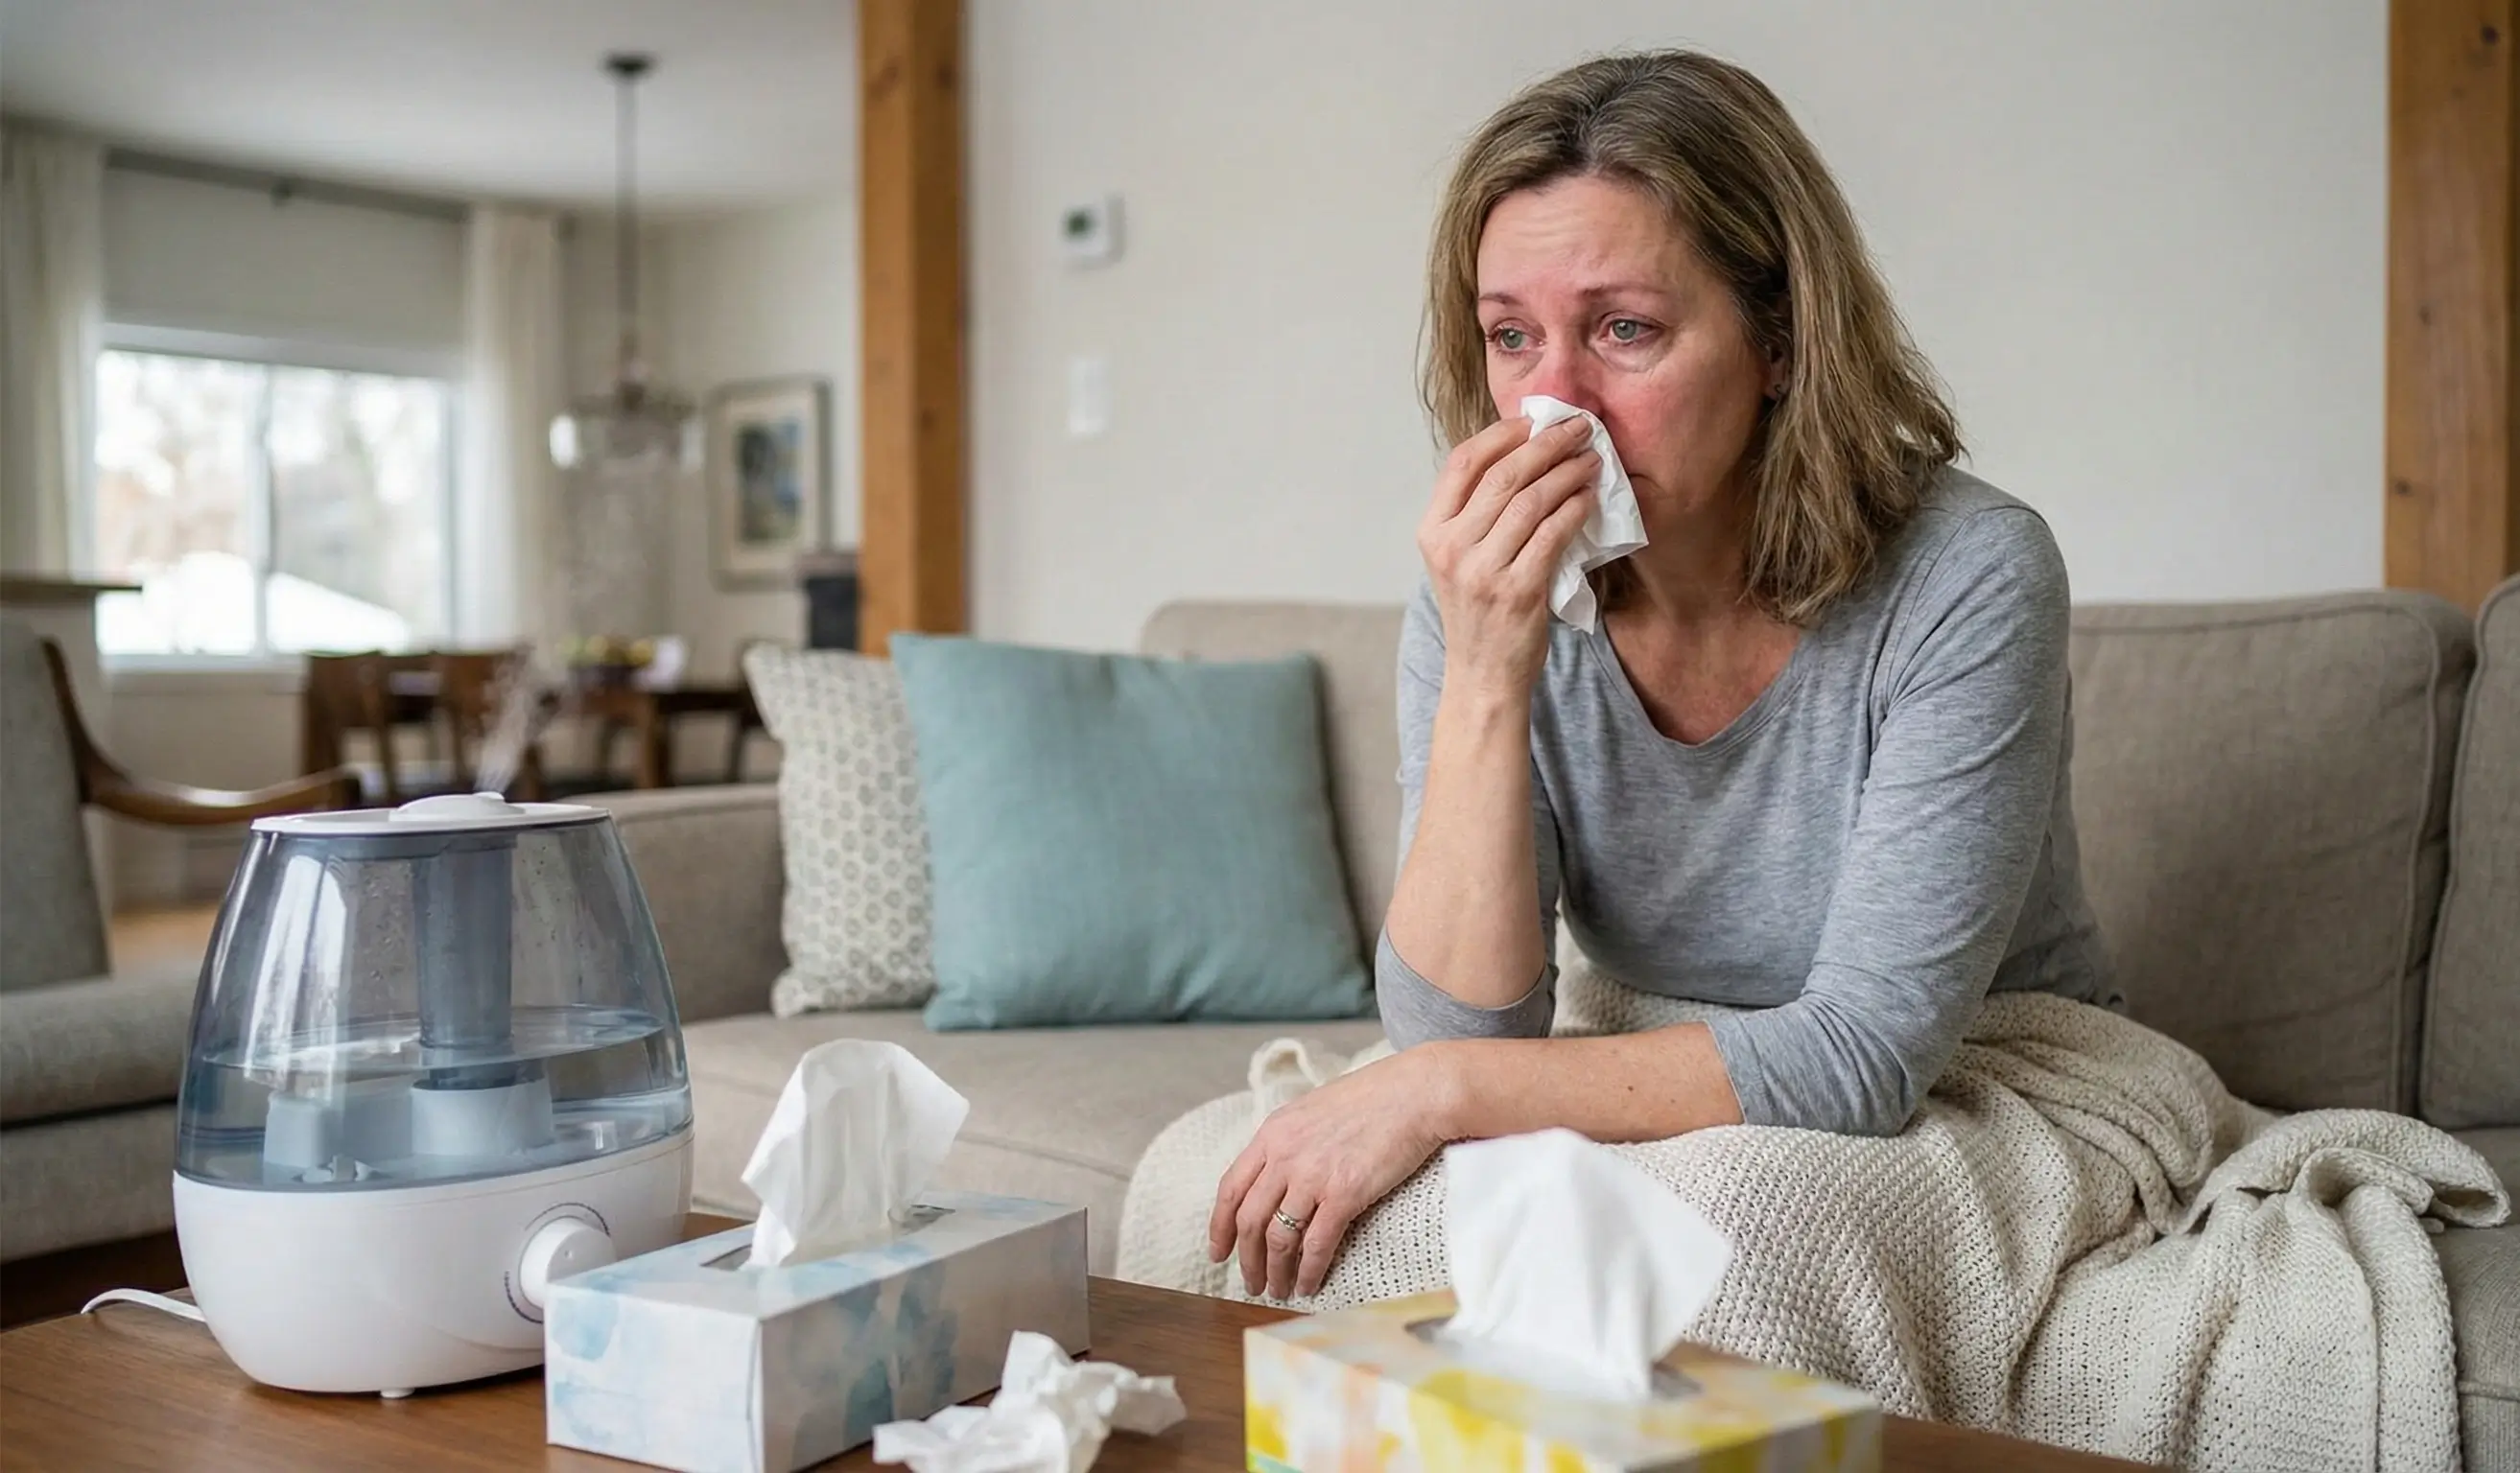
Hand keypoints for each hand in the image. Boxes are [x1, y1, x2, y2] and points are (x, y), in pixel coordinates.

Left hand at [1207, 1048, 1457, 1299]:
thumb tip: (1279, 1176)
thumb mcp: (1313, 1110)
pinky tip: (1308, 1285)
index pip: (1230, 1189)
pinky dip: (1309, 1271)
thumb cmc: (1373, 1098)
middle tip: (1250, 1283)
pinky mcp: (1344, 1194)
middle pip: (1249, 1220)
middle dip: (1246, 1260)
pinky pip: (1317, 1244)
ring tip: (1277, 1291)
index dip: (1220, 1226)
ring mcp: (1312, 1176)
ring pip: (1279, 1238)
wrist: (1415, 1093)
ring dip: (1275, 1272)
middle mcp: (1284, 1156)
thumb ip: (1290, 1142)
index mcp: (1272, 1133)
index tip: (1218, 1251)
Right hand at [1417, 414, 1600, 699]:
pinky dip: (1575, 508)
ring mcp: (1483, 569)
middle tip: (1579, 428)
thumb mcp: (1459, 560)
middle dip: (1547, 444)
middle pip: (1503, 475)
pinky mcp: (1517, 590)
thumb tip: (1523, 457)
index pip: (1463, 462)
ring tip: (1592, 459)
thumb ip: (1476, 514)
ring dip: (1568, 472)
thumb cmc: (1478, 613)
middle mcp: (1452, 547)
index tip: (1534, 420)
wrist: (1482, 676)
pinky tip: (1590, 497)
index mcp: (1432, 532)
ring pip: (1531, 500)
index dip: (1501, 434)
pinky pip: (1553, 533)